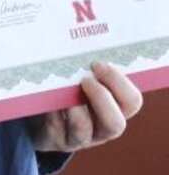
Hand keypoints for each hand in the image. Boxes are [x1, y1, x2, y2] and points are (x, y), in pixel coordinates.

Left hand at [28, 61, 142, 151]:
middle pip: (116, 124)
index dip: (120, 83)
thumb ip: (88, 64)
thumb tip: (80, 35)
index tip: (101, 63)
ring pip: (84, 130)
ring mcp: (79, 138)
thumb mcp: (83, 77)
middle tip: (85, 78)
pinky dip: (51, 110)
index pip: (131, 101)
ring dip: (74, 107)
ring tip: (63, 89)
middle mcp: (101, 126)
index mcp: (115, 107)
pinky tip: (45, 96)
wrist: (42, 117)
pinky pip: (55, 128)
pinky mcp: (56, 140)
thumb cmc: (68, 88)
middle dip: (102, 98)